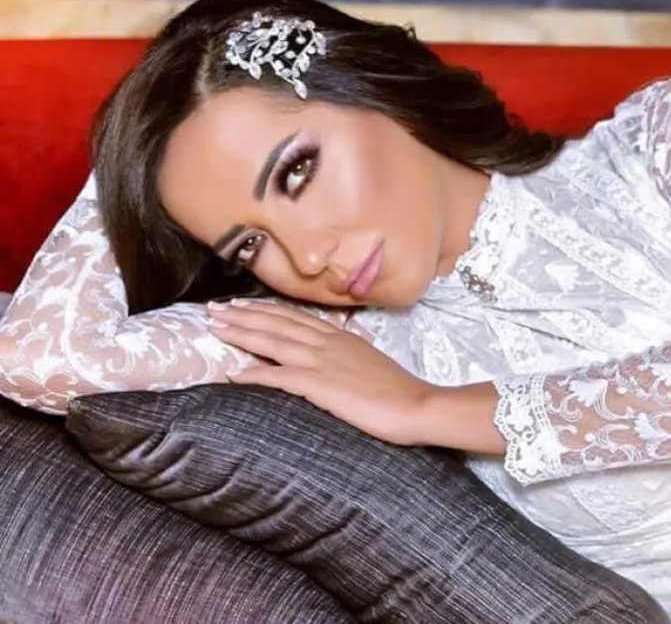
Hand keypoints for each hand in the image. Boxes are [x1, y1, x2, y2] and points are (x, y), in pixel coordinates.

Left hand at [207, 299, 432, 445]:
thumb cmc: (399, 391)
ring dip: (241, 333)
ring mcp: (323, 362)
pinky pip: (279, 377)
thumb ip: (352, 354)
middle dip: (243, 315)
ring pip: (273, 342)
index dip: (265, 309)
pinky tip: (234, 373)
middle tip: (214, 309)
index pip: (295, 317)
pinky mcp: (320, 385)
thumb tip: (344, 353)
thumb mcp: (372, 363)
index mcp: (341, 337)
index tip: (241, 305)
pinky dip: (254, 374)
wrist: (416, 406)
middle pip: (277, 323)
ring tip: (215, 327)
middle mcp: (328, 343)